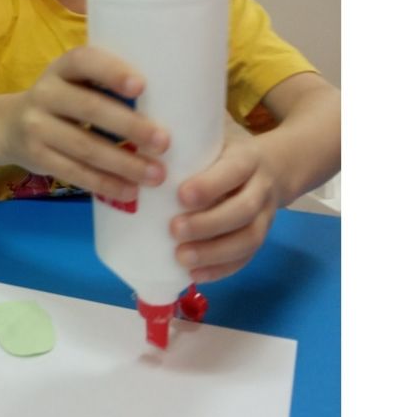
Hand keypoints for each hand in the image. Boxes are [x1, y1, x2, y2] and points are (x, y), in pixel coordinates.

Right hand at [0, 46, 168, 200]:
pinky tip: (130, 191)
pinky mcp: (36, 158)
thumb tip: (172, 104)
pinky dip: (104, 183)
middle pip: (89, 108)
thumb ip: (108, 87)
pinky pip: (74, 173)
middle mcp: (45, 93)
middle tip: (164, 142)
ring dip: (124, 163)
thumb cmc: (65, 100)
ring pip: (84, 147)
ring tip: (156, 175)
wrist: (9, 126)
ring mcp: (36, 127)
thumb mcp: (76, 83)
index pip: (84, 61)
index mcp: (62, 68)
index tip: (142, 86)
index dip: (111, 72)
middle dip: (130, 126)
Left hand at [169, 127, 281, 282]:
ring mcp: (265, 216)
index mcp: (247, 159)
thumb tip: (142, 155)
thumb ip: (189, 147)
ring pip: (249, 239)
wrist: (274, 168)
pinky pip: (246, 258)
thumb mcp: (214, 141)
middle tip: (174, 229)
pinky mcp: (261, 237)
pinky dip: (221, 269)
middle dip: (208, 224)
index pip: (233, 171)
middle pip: (242, 210)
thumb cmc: (227, 154)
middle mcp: (260, 188)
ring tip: (182, 258)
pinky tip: (195, 274)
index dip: (210, 186)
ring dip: (214, 253)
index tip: (181, 196)